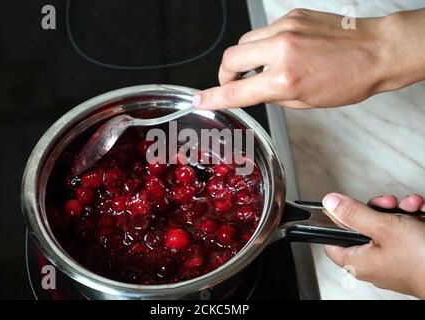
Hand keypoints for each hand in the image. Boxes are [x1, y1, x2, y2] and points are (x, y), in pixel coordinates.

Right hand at [193, 8, 424, 109]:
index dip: (213, 98)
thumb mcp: (306, 102)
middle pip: (230, 57)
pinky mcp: (293, 16)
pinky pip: (265, 31)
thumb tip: (253, 90)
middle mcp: (282, 50)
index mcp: (285, 80)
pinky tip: (281, 52)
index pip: (236, 90)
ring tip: (263, 67)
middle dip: (225, 72)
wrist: (376, 51)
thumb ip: (273, 95)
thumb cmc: (349, 80)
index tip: (199, 100)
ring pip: (245, 41)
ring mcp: (286, 29)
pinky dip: (265, 44)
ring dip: (245, 57)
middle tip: (234, 80)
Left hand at [322, 193, 424, 298]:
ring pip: (387, 225)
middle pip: (362, 226)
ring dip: (399, 211)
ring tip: (411, 208)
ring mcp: (394, 258)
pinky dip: (413, 219)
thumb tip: (329, 203)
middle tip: (387, 205)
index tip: (344, 206)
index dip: (336, 220)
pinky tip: (421, 212)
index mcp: (358, 261)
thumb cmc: (422, 260)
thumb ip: (354, 214)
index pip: (332, 240)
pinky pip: (406, 230)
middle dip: (377, 209)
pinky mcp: (413, 253)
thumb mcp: (383, 227)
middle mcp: (374, 261)